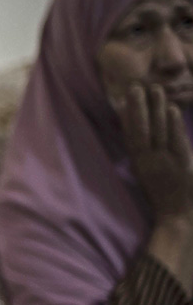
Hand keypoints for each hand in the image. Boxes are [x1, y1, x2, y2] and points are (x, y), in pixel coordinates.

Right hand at [114, 83, 192, 221]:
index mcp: (139, 164)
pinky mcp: (181, 165)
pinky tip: (172, 109)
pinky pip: (176, 140)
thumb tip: (142, 141)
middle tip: (136, 86)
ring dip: (156, 109)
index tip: (124, 99)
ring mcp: (164, 162)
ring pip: (158, 131)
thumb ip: (146, 159)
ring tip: (155, 89)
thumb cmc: (165, 198)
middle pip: (141, 129)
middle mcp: (149, 160)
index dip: (127, 116)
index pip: (131, 135)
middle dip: (138, 107)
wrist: (177, 218)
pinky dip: (174, 124)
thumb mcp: (149, 177)